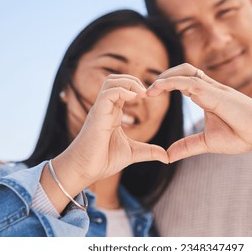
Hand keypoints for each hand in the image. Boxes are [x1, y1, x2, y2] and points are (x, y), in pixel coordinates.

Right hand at [52, 75, 168, 189]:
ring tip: (142, 94)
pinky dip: (122, 91)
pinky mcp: (97, 115)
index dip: (137, 88)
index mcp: (113, 113)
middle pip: (116, 79)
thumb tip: (167, 157)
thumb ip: (149, 152)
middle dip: (133, 80)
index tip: (151, 97)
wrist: (84, 170)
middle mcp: (106, 108)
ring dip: (129, 82)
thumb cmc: (103, 160)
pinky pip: (108, 94)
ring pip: (111, 82)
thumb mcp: (133, 153)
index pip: (123, 89)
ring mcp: (101, 110)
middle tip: (147, 93)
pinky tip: (135, 98)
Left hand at [147, 63, 251, 161]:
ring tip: (149, 90)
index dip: (165, 84)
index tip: (148, 95)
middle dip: (164, 76)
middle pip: (183, 70)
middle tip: (146, 91)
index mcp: (207, 96)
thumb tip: (167, 156)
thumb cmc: (241, 135)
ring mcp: (214, 89)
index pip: (183, 82)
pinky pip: (191, 82)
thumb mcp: (207, 143)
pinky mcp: (217, 94)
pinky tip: (158, 88)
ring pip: (185, 72)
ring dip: (165, 77)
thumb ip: (187, 146)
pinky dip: (172, 82)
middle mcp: (209, 89)